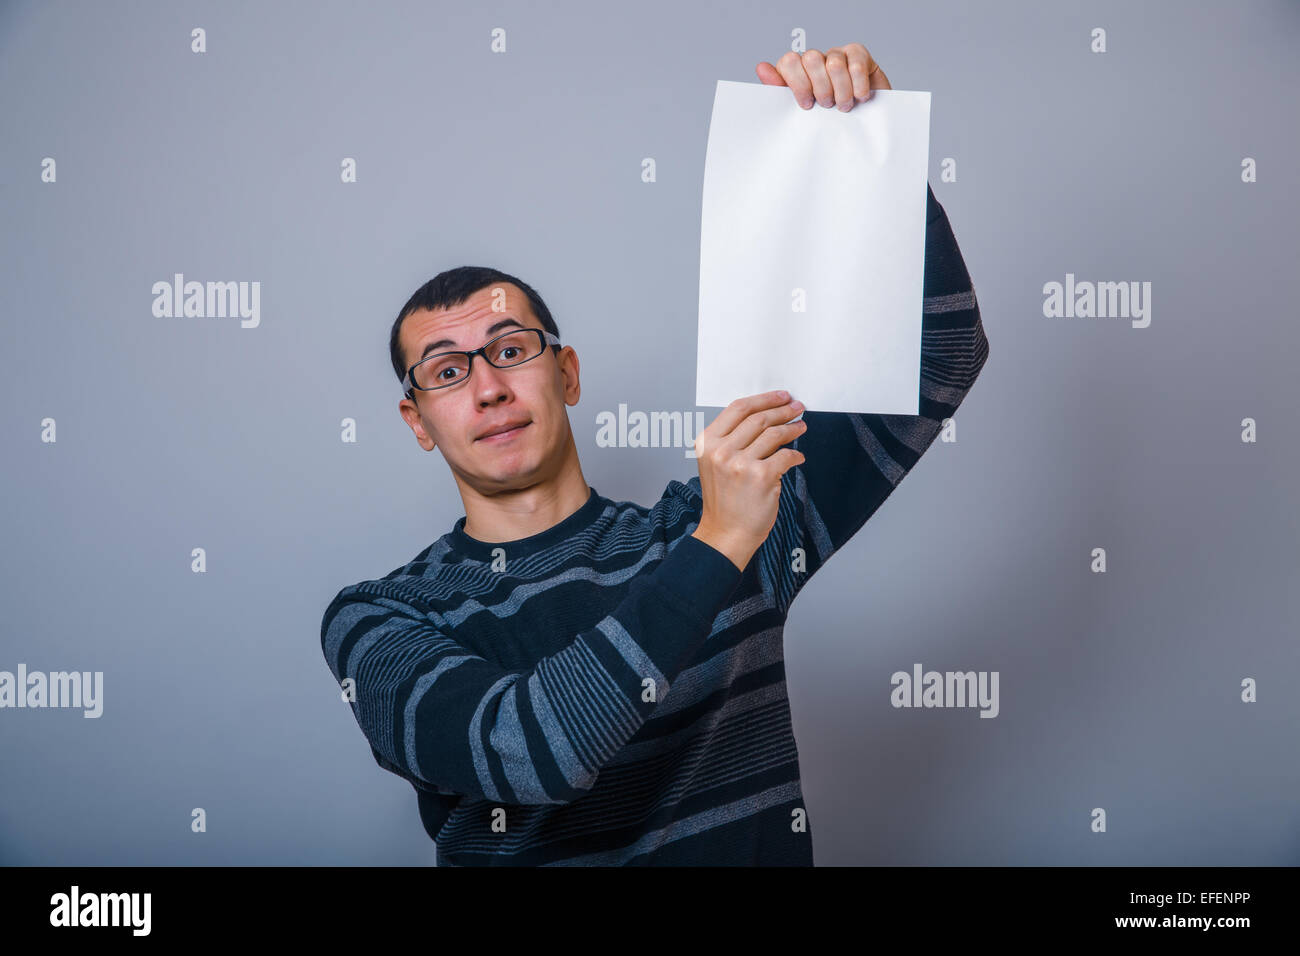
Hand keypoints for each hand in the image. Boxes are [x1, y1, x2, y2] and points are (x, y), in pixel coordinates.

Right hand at [691, 390, 806, 571]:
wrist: (725, 534)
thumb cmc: (724, 501)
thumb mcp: (716, 464)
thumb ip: (733, 440)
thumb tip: (768, 417)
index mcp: (707, 442)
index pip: (738, 408)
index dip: (764, 399)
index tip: (782, 396)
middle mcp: (721, 451)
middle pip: (758, 418)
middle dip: (782, 410)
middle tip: (797, 408)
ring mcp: (740, 464)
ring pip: (774, 434)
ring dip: (792, 429)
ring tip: (801, 427)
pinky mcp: (761, 477)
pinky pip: (786, 456)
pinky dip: (795, 456)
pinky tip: (798, 457)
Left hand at [755, 43, 891, 110]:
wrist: (861, 127)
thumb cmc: (827, 120)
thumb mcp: (801, 112)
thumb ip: (780, 91)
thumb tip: (761, 67)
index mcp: (797, 72)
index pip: (789, 62)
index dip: (798, 84)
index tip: (807, 104)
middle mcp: (815, 60)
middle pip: (811, 59)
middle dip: (820, 88)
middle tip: (827, 105)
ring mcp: (836, 54)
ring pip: (834, 64)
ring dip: (841, 92)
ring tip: (844, 105)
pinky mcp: (858, 55)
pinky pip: (856, 65)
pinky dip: (858, 86)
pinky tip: (860, 97)